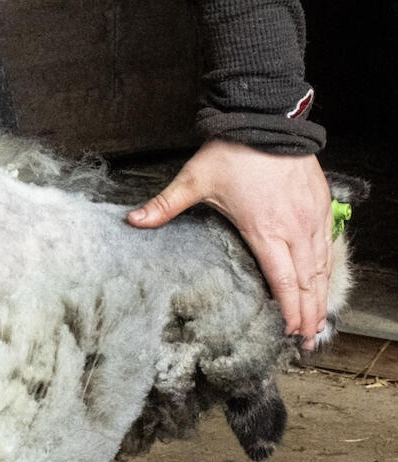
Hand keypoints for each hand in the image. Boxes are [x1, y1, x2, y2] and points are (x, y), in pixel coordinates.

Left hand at [126, 140, 331, 348]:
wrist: (267, 120)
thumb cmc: (233, 151)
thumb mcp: (194, 179)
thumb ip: (165, 205)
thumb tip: (132, 221)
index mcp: (264, 229)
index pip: (282, 279)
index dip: (288, 308)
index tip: (289, 331)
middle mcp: (293, 228)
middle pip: (307, 281)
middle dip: (309, 314)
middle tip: (307, 340)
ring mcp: (311, 217)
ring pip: (323, 266)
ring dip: (322, 296)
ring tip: (318, 322)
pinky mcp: (321, 205)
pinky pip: (329, 245)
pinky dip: (328, 269)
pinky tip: (324, 283)